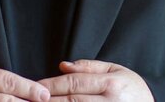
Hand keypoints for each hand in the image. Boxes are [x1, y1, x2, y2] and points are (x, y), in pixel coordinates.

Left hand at [38, 60, 153, 100]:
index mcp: (111, 83)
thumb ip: (90, 67)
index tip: (36, 86)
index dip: (52, 85)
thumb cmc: (134, 90)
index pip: (74, 83)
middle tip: (30, 98)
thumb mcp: (116, 71)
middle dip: (48, 100)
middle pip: (71, 101)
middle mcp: (110, 101)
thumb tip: (63, 66)